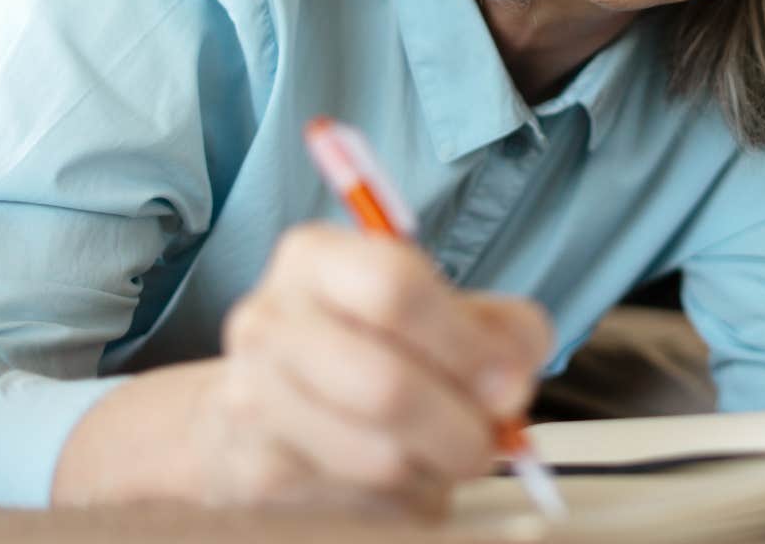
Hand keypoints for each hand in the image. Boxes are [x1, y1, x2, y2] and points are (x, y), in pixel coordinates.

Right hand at [194, 223, 551, 515]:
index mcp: (315, 259)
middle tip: (490, 441)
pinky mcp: (258, 472)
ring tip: (445, 453)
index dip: (465, 344)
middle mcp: (269, 323)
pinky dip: (406, 499)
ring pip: (378, 459)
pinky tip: (402, 474)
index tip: (511, 383)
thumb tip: (511, 384)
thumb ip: (501, 329)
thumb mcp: (443, 310)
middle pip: (385, 386)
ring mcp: (253, 400)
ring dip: (436, 469)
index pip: (393, 288)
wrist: (269, 403)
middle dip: (461, 428)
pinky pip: (363, 505)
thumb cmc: (376, 344)